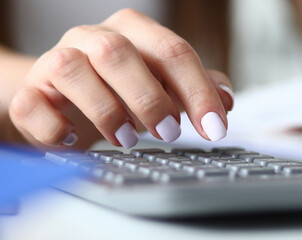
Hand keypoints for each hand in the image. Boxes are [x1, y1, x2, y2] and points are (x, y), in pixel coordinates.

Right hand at [8, 9, 233, 148]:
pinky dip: (54, 124)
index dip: (197, 90)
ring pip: (73, 68)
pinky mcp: (28, 92)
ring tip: (129, 139)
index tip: (215, 126)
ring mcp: (54, 61)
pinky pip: (33, 103)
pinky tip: (75, 139)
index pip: (171, 50)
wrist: (61, 98)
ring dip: (105, 108)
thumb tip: (226, 98)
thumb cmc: (120, 89)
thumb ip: (196, 88)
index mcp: (133, 30)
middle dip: (150, 96)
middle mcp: (92, 38)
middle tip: (172, 133)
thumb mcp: (163, 85)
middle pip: (118, 52)